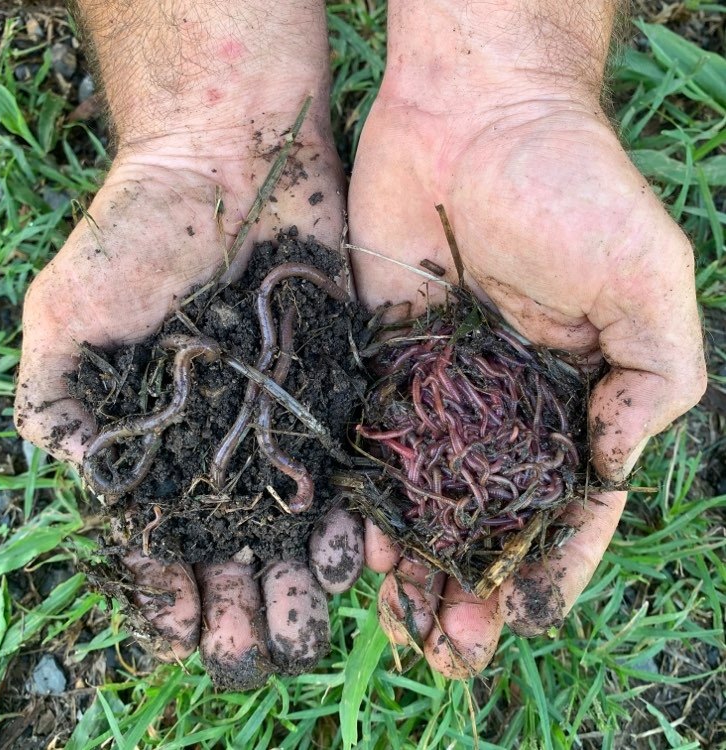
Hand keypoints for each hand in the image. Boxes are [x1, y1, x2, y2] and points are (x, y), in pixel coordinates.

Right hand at [15, 0, 362, 689]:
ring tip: (299, 631)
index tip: (179, 631)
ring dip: (293, 583)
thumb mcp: (73, 305)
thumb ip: (59, 387)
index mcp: (159, 439)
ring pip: (292, 526)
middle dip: (238, 607)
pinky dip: (345, 518)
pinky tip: (348, 558)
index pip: (160, 537)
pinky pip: (344, 470)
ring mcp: (284, 423)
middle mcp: (224, 444)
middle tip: (249, 656)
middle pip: (232, 548)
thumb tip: (70, 463)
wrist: (231, 162)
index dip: (166, 590)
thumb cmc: (141, 228)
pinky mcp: (335, 393)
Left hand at [348, 0, 705, 677]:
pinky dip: (366, 499)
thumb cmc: (572, 186)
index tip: (525, 618)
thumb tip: (614, 473)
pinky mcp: (381, 360)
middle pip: (490, 514)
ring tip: (403, 629)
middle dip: (475, 583)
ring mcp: (439, 386)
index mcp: (573, 393)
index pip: (569, 501)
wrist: (471, 116)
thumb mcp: (646, 282)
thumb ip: (652, 381)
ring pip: (426, 496)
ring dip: (417, 563)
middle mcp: (504, 402)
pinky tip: (358, 552)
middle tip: (451, 650)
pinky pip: (372, 444)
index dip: (553, 564)